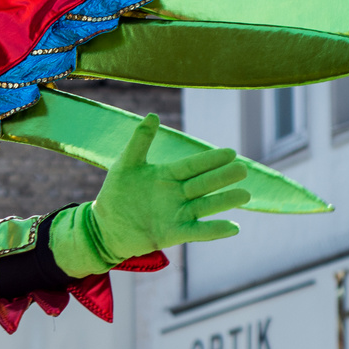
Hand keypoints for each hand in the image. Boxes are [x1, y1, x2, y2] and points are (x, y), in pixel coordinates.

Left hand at [92, 114, 249, 259]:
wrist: (104, 226)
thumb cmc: (116, 194)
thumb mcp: (126, 165)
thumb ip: (140, 142)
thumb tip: (153, 115)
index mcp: (168, 175)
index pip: (192, 165)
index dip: (210, 160)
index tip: (231, 152)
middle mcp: (177, 194)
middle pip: (204, 184)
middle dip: (223, 177)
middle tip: (243, 169)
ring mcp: (178, 214)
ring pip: (206, 206)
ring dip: (225, 201)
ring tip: (245, 195)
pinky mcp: (173, 233)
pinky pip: (197, 231)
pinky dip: (214, 230)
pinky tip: (233, 228)